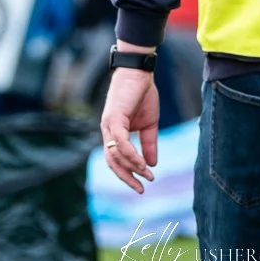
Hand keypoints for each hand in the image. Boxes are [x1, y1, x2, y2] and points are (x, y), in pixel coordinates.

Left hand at [101, 69, 158, 192]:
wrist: (140, 72)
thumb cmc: (142, 94)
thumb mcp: (149, 124)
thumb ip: (148, 144)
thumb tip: (151, 164)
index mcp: (114, 133)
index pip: (116, 160)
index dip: (128, 173)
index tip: (143, 184)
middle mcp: (108, 131)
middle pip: (112, 162)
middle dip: (126, 177)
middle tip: (141, 189)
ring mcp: (108, 125)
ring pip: (115, 155)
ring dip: (132, 168)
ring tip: (146, 175)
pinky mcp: (114, 118)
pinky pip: (121, 143)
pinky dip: (131, 155)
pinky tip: (142, 164)